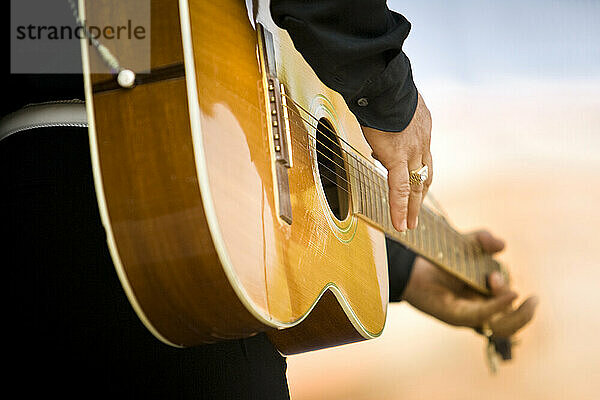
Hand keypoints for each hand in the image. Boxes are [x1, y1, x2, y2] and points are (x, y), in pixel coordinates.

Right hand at [361, 93, 431, 231]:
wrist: (382, 84)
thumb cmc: (381, 87)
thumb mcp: (390, 104)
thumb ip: (388, 119)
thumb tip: (377, 129)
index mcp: (421, 126)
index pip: (422, 155)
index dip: (419, 171)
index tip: (416, 183)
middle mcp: (422, 141)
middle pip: (425, 175)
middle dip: (421, 196)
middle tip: (418, 212)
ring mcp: (413, 151)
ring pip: (417, 186)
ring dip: (414, 208)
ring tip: (410, 225)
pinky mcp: (399, 158)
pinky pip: (401, 188)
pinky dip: (400, 208)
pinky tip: (400, 225)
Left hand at [402, 230, 537, 343]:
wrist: (411, 267)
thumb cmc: (441, 259)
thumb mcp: (467, 244)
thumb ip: (484, 240)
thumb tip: (502, 245)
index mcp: (490, 299)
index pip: (514, 309)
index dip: (518, 301)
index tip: (510, 283)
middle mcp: (481, 311)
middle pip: (512, 323)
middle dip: (523, 312)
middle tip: (523, 295)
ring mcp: (469, 315)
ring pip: (502, 328)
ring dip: (515, 315)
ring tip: (516, 296)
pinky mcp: (455, 315)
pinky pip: (479, 316)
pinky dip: (495, 307)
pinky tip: (507, 295)